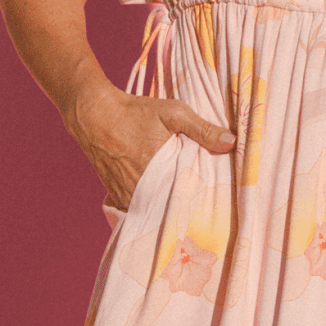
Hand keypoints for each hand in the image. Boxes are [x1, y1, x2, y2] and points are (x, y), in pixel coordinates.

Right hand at [67, 77, 233, 208]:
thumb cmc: (135, 112)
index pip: (186, 200)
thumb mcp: (173, 114)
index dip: (200, 203)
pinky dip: (150, 208)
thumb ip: (203, 129)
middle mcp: (141, 190)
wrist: (94, 114)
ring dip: (167, 211)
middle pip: (170, 210)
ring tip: (184, 211)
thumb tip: (232, 142)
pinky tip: (162, 204)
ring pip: (154, 211)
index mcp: (158, 173)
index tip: (214, 206)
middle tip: (202, 212)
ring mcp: (127, 195)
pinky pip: (138, 209)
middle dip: (185, 210)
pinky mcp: (117, 195)